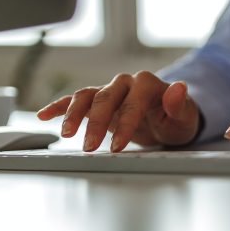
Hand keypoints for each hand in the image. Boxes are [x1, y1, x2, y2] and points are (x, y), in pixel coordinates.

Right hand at [36, 72, 199, 151]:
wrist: (169, 119)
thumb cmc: (177, 120)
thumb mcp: (185, 118)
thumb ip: (179, 104)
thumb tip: (179, 88)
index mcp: (147, 84)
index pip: (132, 102)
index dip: (125, 124)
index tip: (118, 147)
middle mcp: (125, 83)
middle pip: (105, 98)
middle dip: (96, 123)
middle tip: (90, 147)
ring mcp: (109, 91)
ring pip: (87, 96)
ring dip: (74, 114)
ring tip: (66, 134)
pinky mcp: (98, 101)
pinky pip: (75, 100)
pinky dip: (59, 106)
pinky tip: (45, 115)